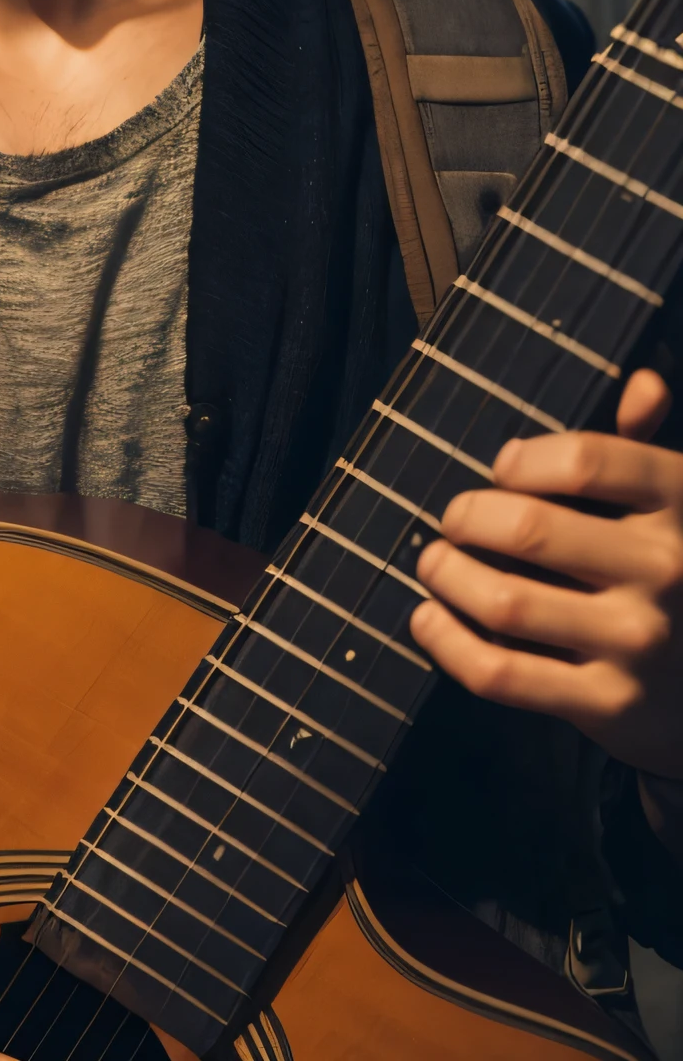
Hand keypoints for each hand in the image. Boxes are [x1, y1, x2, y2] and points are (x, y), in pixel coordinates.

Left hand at [412, 369, 682, 777]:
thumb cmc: (677, 578)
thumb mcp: (677, 509)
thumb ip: (645, 449)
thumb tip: (640, 381)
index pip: (584, 460)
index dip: (521, 460)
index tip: (499, 469)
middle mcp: (669, 571)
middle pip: (527, 527)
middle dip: (465, 517)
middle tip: (452, 521)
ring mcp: (640, 643)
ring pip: (503, 600)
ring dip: (446, 575)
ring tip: (435, 564)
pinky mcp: (611, 705)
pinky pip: (499, 672)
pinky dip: (445, 642)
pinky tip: (428, 618)